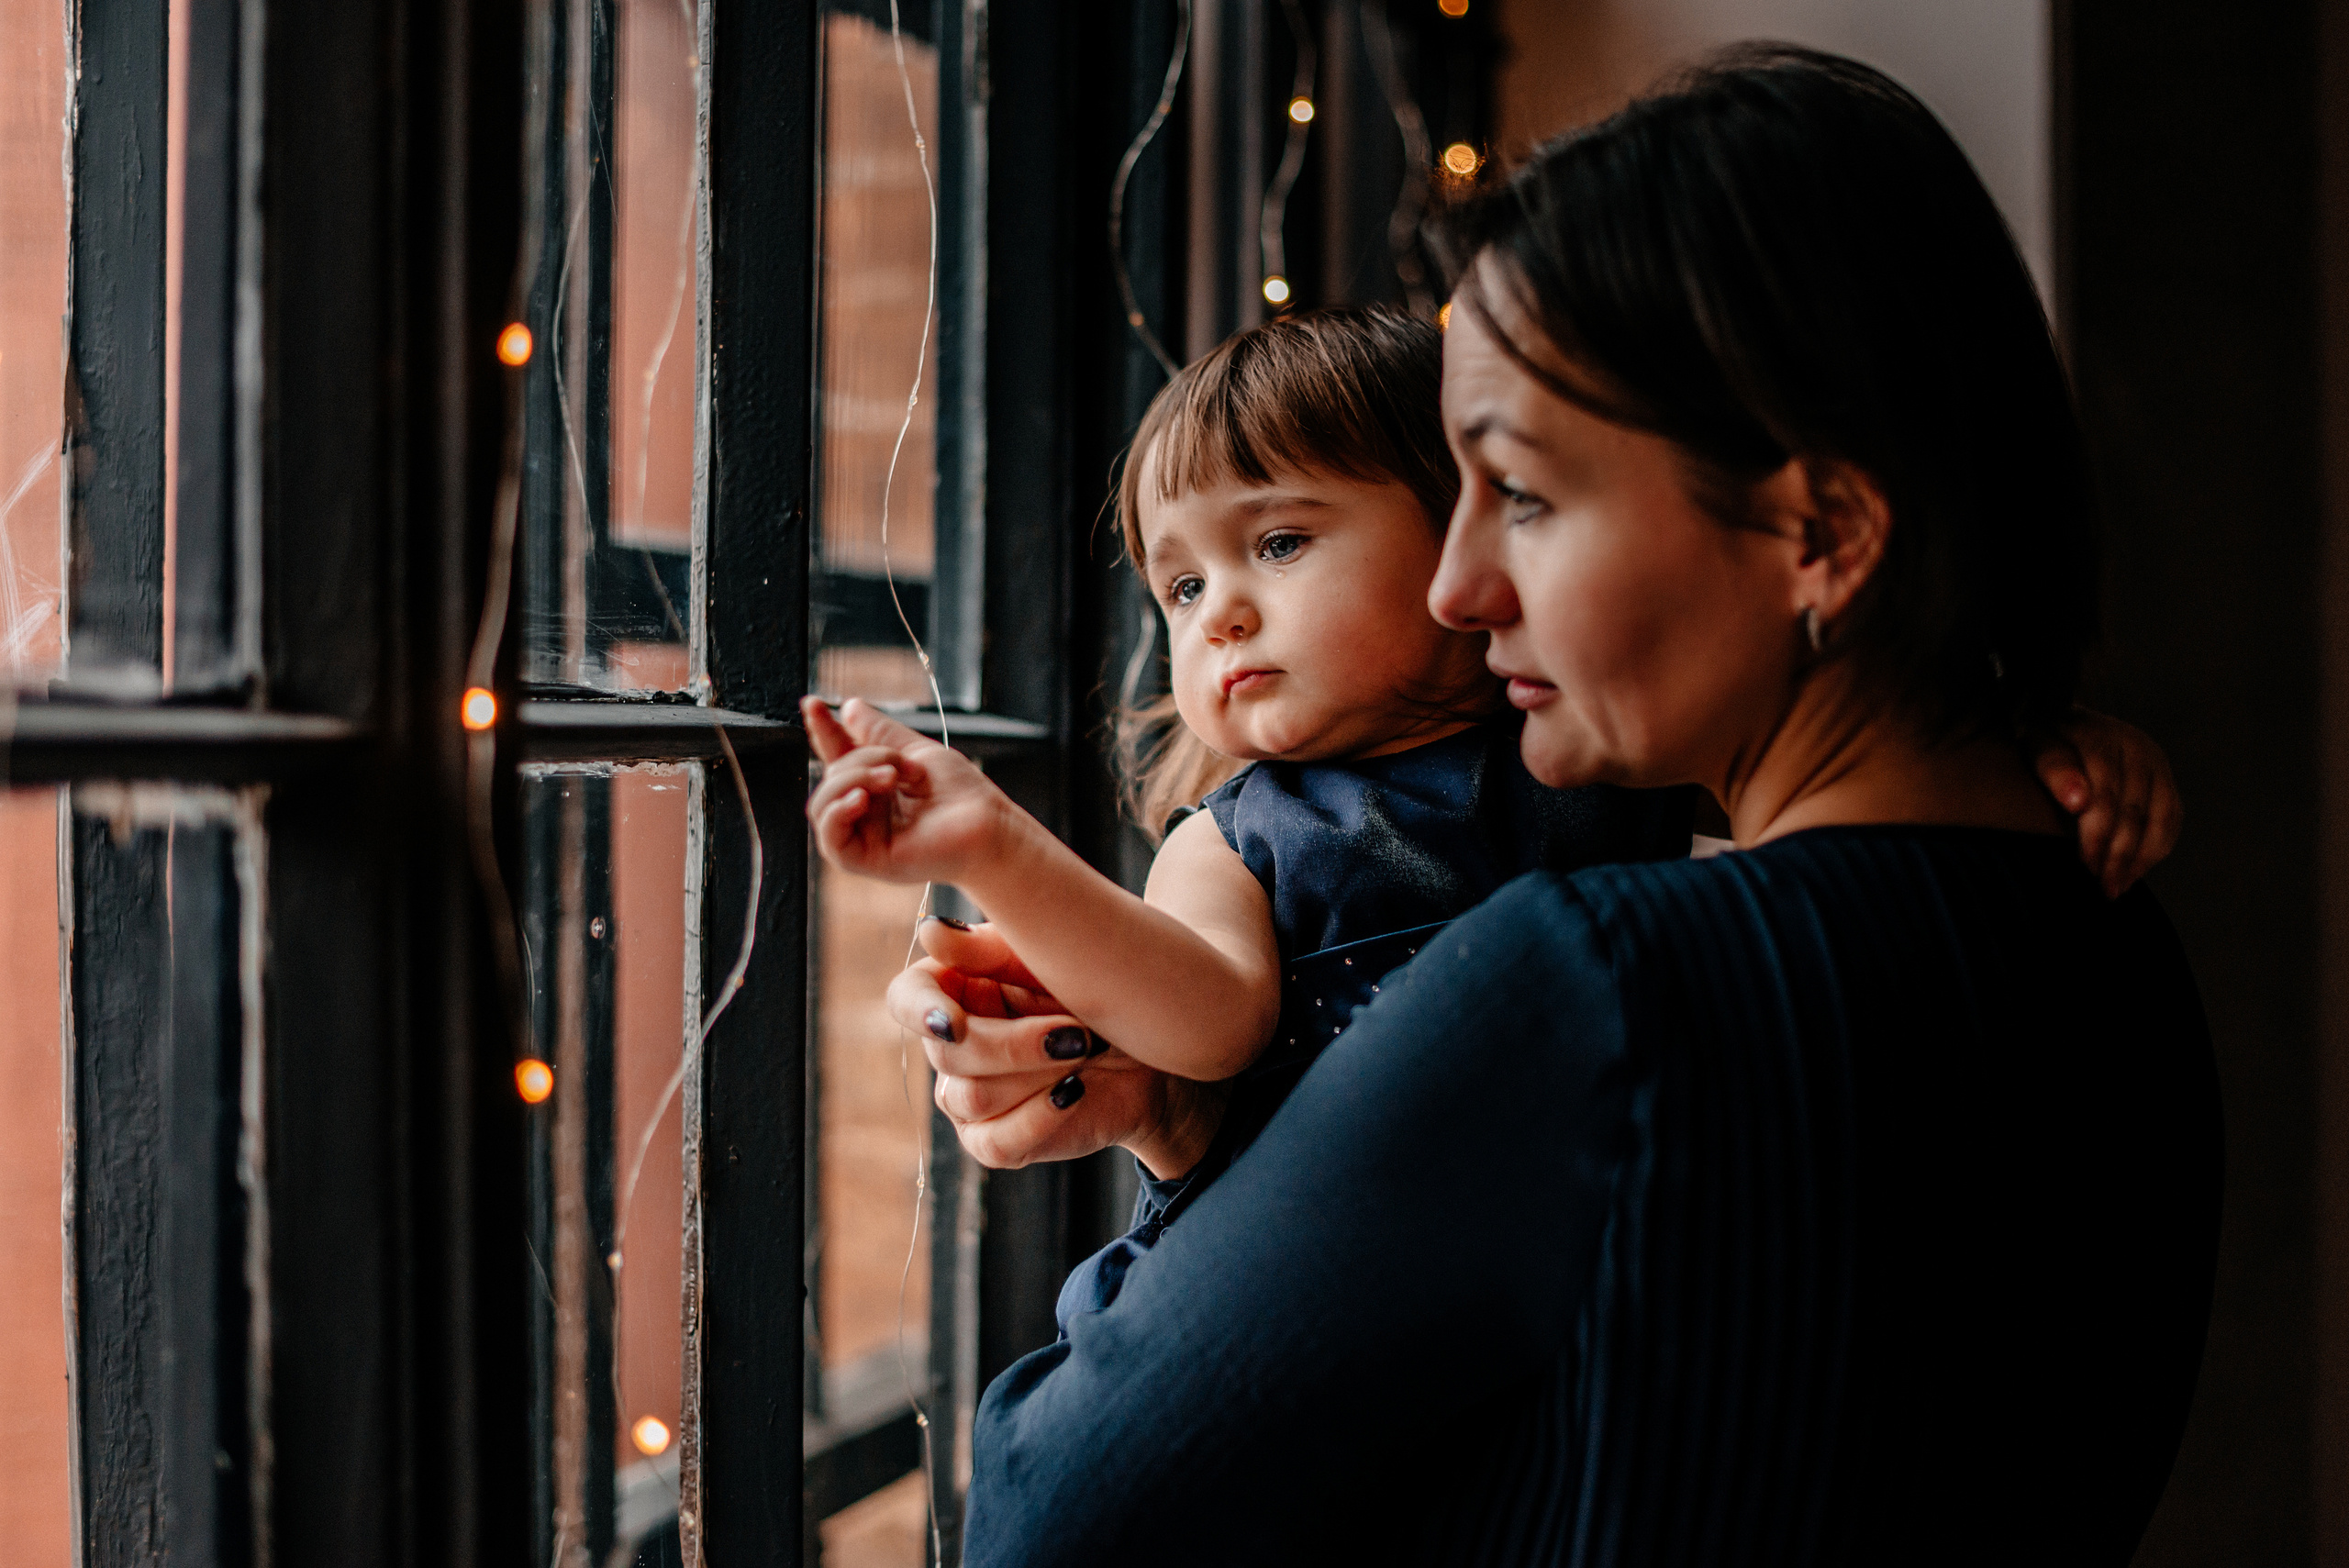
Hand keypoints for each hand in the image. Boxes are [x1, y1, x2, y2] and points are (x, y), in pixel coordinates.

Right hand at [803, 696, 1015, 886]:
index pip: (839, 757)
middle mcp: (866, 812)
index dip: (824, 731)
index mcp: (876, 786)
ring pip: (823, 806)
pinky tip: (860, 798)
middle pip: (832, 777)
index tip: (813, 703)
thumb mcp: (916, 751)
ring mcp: (865, 837)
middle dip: (859, 759)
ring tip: (891, 777)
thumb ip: (879, 733)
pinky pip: (832, 841)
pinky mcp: (868, 861)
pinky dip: (837, 814)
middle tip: (899, 764)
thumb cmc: (962, 792)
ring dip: (851, 780)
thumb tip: (849, 706)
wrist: (987, 822)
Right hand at [886, 918, 1224, 1176]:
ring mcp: (966, 1099)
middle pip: (948, 1054)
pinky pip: (995, 1144)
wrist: (1147, 1051)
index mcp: (953, 990)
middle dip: (1015, 1044)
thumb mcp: (1047, 956)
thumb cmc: (1093, 990)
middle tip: (1076, 1031)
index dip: (922, 1010)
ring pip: (972, 1098)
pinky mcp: (994, 1142)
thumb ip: (988, 948)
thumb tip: (929, 932)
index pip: (907, 998)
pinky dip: (1040, 1118)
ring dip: (1038, 1076)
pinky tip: (1076, 1092)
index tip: (955, 1020)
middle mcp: (950, 1047)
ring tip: (1087, 1053)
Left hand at [2032, 708, 2182, 898]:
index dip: (2096, 837)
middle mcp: (2136, 749)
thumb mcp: (2035, 744)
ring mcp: (2156, 763)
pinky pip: (2172, 818)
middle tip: (2103, 890)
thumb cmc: (2043, 736)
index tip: (2084, 867)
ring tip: (2118, 888)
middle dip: (2119, 857)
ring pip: (2160, 819)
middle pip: (2133, 813)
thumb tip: (2079, 802)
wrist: (2063, 717)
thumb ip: (2053, 768)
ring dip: (2141, 859)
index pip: (2105, 799)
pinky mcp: (2165, 777)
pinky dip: (2158, 848)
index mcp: (2102, 740)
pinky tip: (2136, 870)